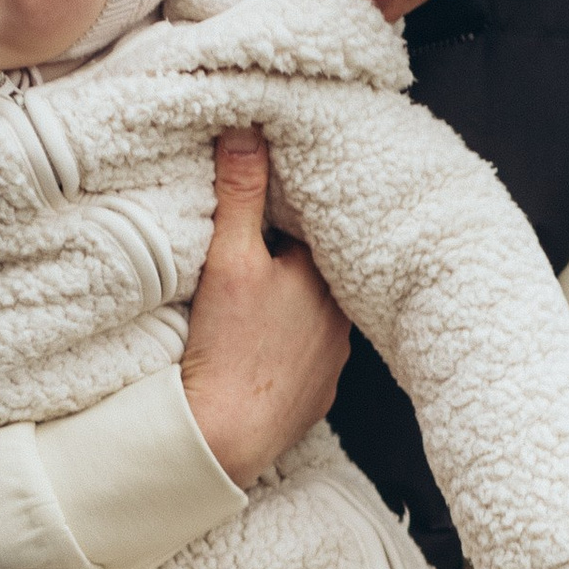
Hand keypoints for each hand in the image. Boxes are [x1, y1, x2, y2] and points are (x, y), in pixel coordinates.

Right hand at [178, 130, 348, 489]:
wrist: (225, 438)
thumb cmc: (230, 349)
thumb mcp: (229, 258)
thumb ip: (240, 192)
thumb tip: (247, 129)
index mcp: (328, 280)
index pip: (318, 232)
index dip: (291, 217)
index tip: (269, 209)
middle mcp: (343, 323)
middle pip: (316, 275)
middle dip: (290, 262)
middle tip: (257, 254)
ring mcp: (333, 364)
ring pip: (314, 318)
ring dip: (291, 308)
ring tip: (256, 304)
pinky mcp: (315, 398)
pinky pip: (306, 359)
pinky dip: (287, 350)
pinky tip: (261, 349)